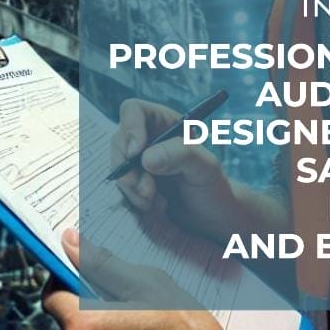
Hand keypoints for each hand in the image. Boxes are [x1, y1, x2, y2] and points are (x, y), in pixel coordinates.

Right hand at [112, 97, 238, 240]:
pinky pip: (121, 186)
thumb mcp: (205, 167)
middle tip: (148, 190)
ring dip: (133, 187)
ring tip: (157, 201)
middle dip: (129, 168)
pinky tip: (153, 205)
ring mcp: (137, 160)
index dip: (130, 128)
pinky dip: (134, 198)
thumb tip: (146, 158)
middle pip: (119, 141)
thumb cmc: (211, 185)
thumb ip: (181, 154)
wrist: (208, 218)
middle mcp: (147, 137)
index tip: (135, 153)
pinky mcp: (133, 180)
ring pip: (118, 166)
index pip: (134, 111)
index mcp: (164, 122)